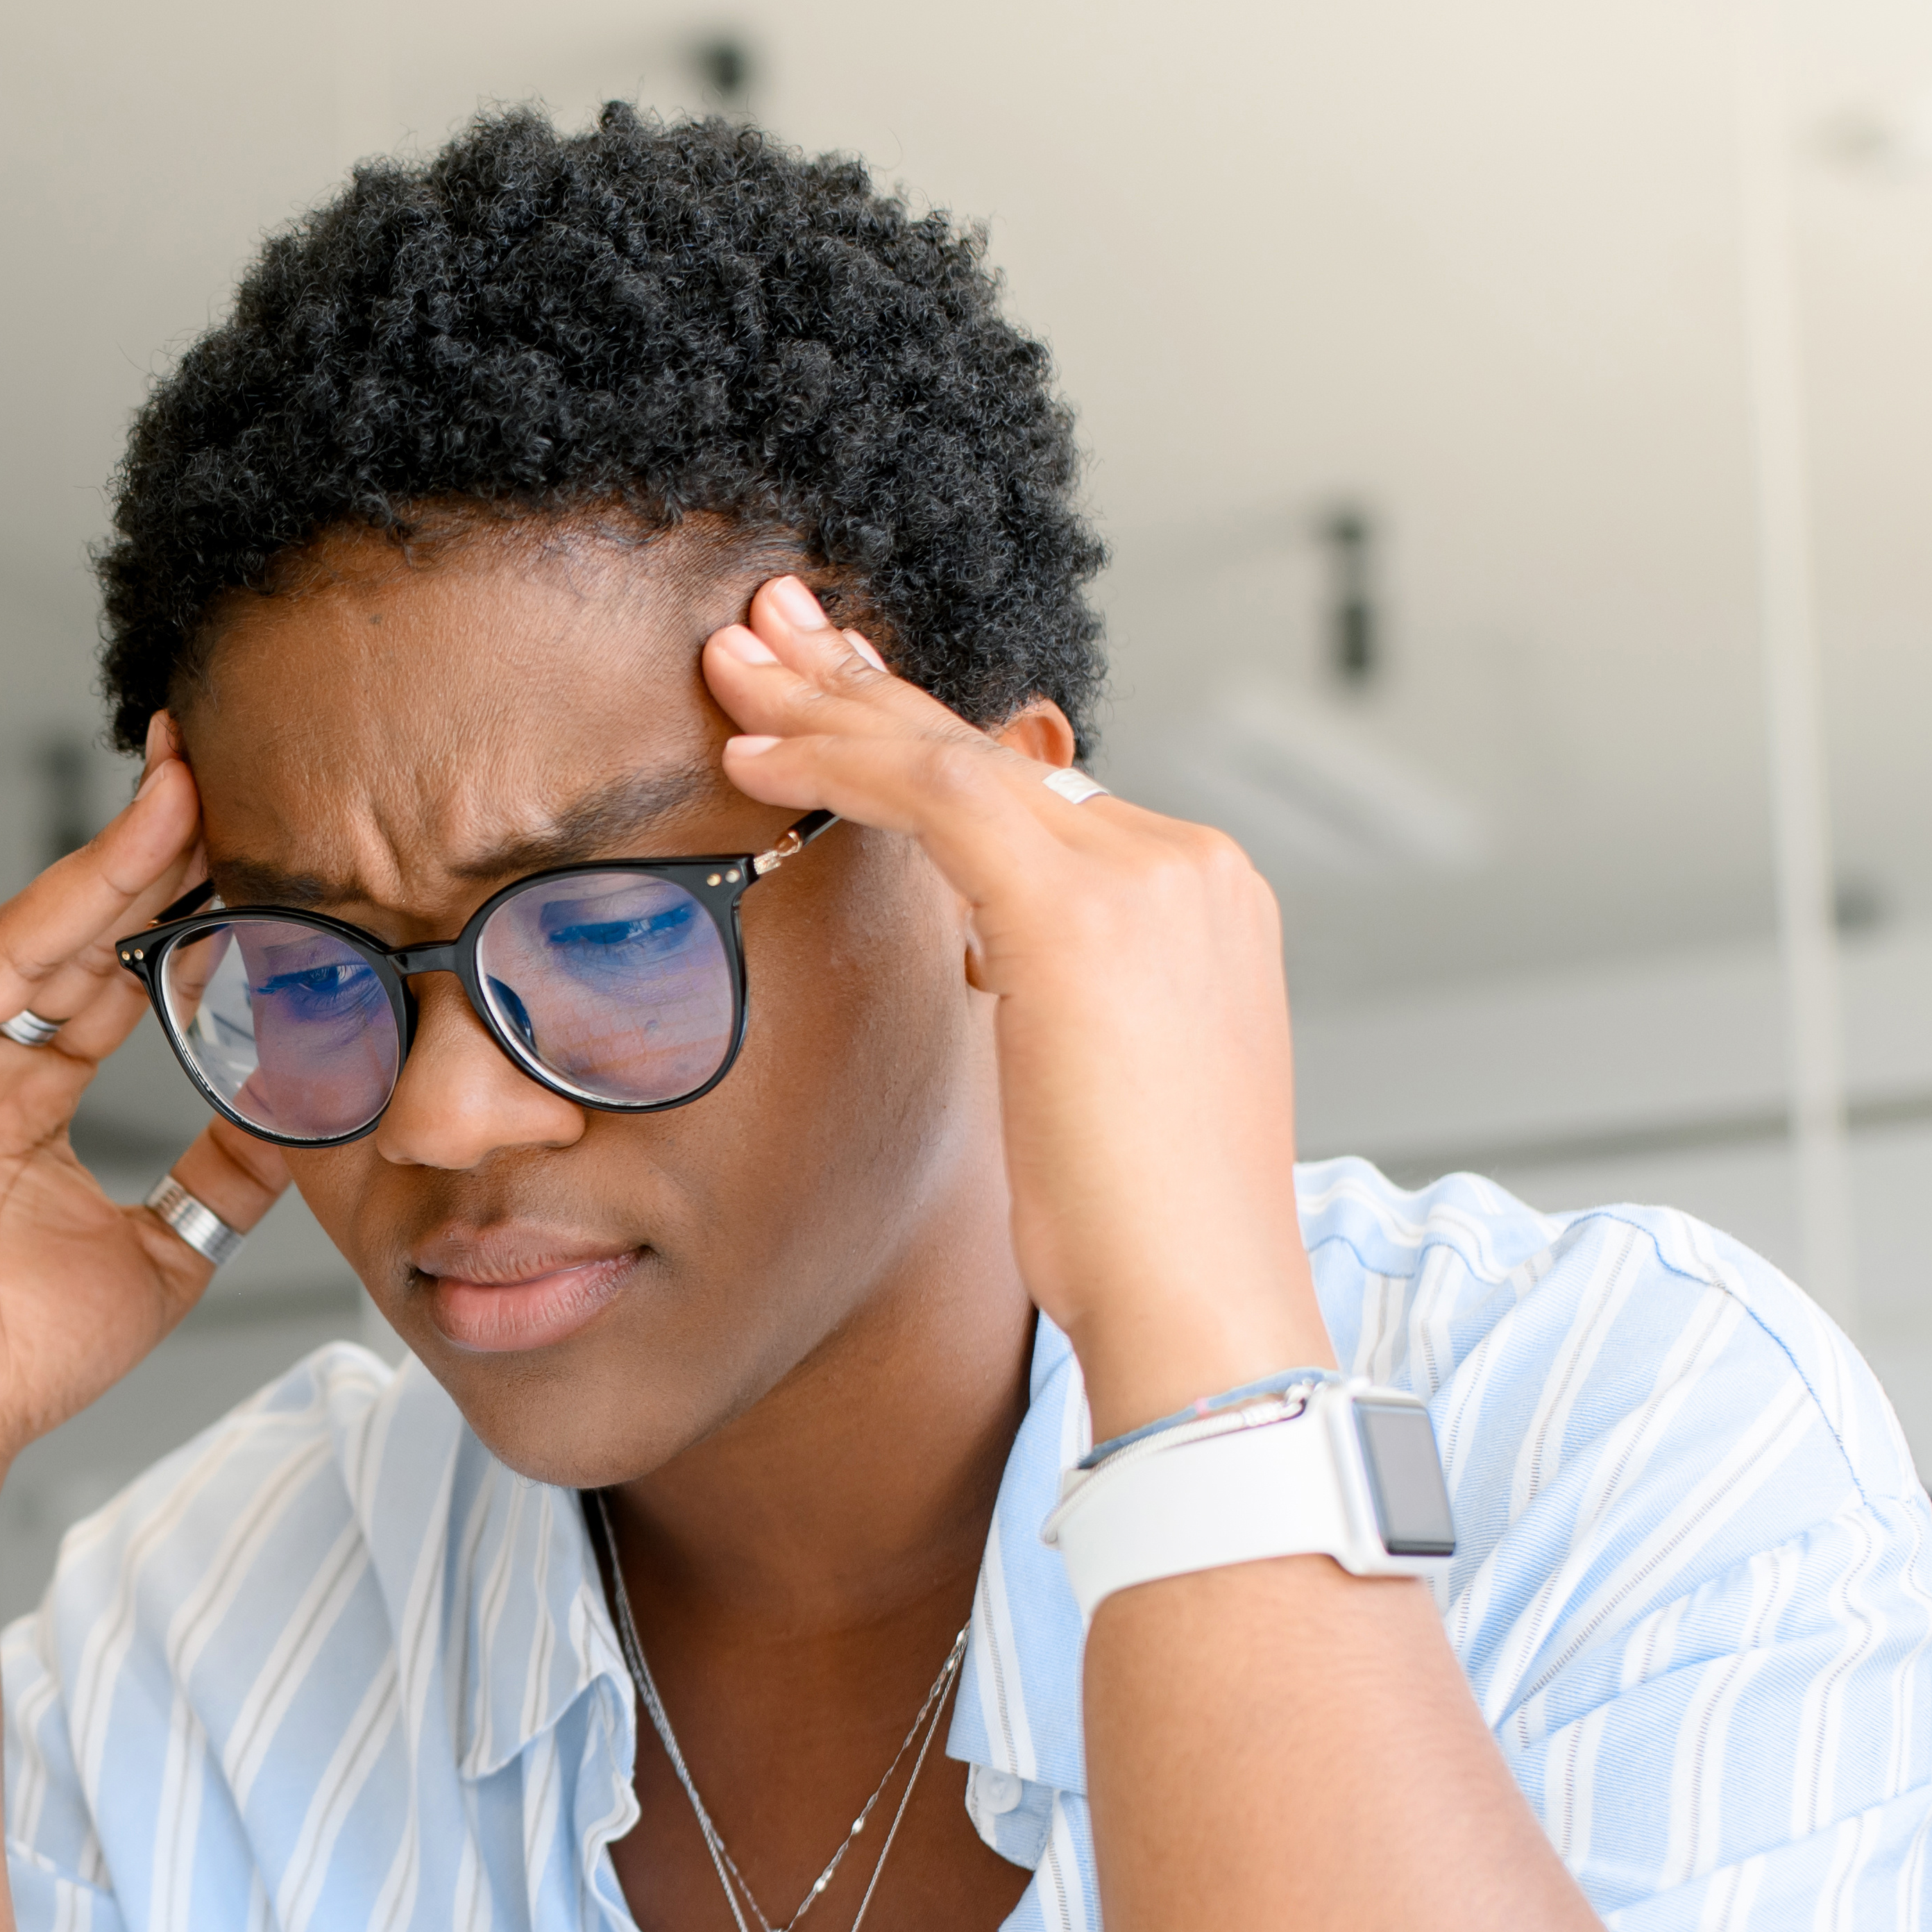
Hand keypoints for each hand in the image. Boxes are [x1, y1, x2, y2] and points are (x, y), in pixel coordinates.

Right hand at [0, 723, 290, 1486]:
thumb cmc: (11, 1362)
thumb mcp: (163, 1254)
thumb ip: (224, 1178)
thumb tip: (304, 1114)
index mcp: (26, 1101)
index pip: (113, 978)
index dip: (179, 914)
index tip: (249, 841)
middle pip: (75, 935)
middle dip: (150, 853)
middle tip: (223, 766)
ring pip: (20, 934)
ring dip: (94, 855)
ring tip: (171, 779)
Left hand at [699, 572, 1325, 1430]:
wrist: (1200, 1304)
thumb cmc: (1139, 1233)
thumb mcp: (1097, 1081)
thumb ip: (1057, 989)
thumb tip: (994, 956)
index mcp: (1201, 901)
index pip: (1037, 789)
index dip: (923, 738)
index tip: (836, 702)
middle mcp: (1188, 866)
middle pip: (996, 749)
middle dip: (865, 684)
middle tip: (765, 627)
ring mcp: (1149, 878)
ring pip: (958, 757)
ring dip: (830, 707)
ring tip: (729, 664)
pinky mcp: (1083, 913)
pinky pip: (937, 801)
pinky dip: (837, 771)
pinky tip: (756, 759)